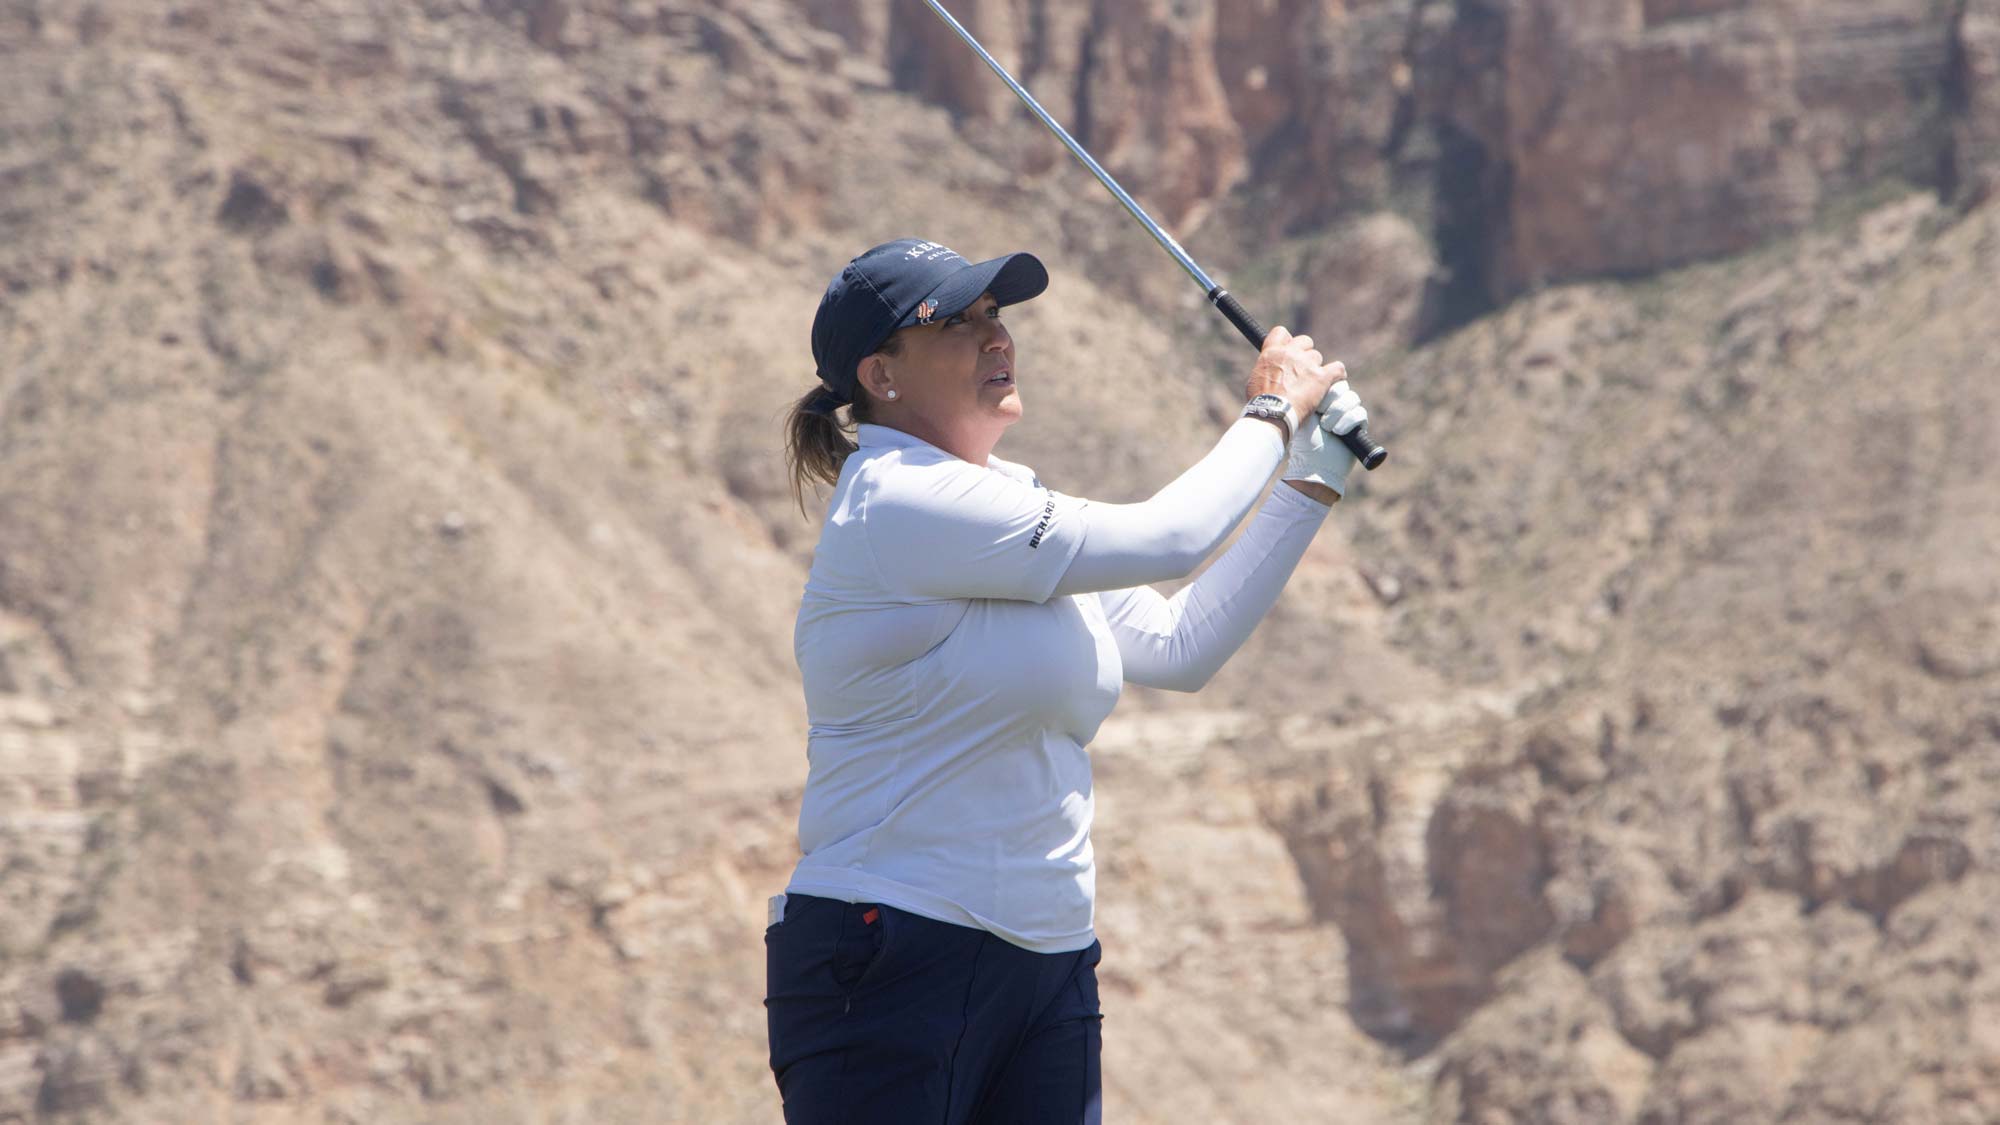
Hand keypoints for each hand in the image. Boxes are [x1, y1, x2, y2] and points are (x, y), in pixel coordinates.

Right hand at [1246, 327, 1343, 424]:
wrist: (1272, 414)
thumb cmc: (1261, 402)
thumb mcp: (1256, 379)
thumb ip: (1267, 367)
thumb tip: (1272, 369)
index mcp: (1272, 352)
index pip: (1281, 332)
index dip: (1287, 341)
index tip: (1289, 350)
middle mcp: (1290, 353)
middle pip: (1305, 341)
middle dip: (1304, 353)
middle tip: (1302, 369)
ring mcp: (1307, 364)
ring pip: (1317, 357)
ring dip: (1315, 368)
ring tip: (1311, 384)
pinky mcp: (1321, 377)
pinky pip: (1337, 368)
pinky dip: (1337, 374)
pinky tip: (1335, 380)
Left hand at [1282, 380, 1367, 499]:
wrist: (1315, 466)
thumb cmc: (1304, 443)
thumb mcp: (1304, 415)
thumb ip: (1311, 396)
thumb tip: (1319, 378)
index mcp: (1319, 399)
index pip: (1329, 380)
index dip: (1325, 388)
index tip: (1315, 403)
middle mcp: (1333, 405)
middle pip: (1342, 387)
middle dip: (1331, 400)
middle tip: (1320, 414)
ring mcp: (1347, 415)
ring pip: (1352, 398)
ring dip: (1338, 412)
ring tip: (1327, 427)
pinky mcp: (1358, 426)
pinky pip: (1360, 413)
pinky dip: (1348, 421)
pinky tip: (1338, 432)